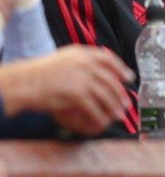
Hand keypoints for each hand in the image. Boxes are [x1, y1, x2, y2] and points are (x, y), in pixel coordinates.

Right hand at [0, 45, 133, 136]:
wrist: (22, 83)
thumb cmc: (36, 74)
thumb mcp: (61, 59)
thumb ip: (79, 62)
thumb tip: (95, 70)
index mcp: (81, 53)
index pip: (107, 58)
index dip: (121, 68)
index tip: (129, 78)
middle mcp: (85, 64)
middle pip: (110, 80)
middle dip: (120, 93)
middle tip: (126, 103)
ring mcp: (83, 79)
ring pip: (105, 95)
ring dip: (114, 107)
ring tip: (119, 115)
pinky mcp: (77, 94)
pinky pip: (94, 108)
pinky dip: (100, 117)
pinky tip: (103, 123)